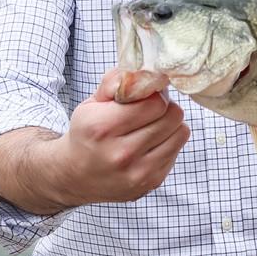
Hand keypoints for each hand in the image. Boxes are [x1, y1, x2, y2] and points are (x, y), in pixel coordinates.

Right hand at [50, 68, 190, 205]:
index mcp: (102, 127)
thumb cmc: (87, 133)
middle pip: (172, 116)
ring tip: (153, 125)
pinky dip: (168, 142)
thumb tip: (145, 72)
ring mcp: (138, 172)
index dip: (154, 93)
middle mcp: (121, 153)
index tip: (147, 93)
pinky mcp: (151, 183)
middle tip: (152, 108)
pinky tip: (150, 143)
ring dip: (171, 124)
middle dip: (165, 106)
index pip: (155, 102)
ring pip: (181, 133)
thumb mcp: (91, 103)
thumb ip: (116, 82)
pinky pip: (177, 151)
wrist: (75, 176)